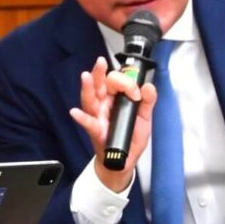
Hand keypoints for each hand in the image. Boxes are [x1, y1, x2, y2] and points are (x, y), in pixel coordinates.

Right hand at [69, 56, 157, 191]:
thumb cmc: (131, 138)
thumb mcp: (144, 118)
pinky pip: (88, 124)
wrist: (125, 160)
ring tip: (86, 77)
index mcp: (116, 99)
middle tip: (101, 62)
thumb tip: (148, 87)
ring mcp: (98, 117)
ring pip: (90, 100)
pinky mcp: (96, 132)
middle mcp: (104, 105)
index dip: (127, 83)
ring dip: (88, 88)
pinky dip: (82, 118)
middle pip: (100, 85)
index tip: (136, 93)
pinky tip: (76, 112)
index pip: (117, 82)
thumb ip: (148, 101)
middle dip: (100, 73)